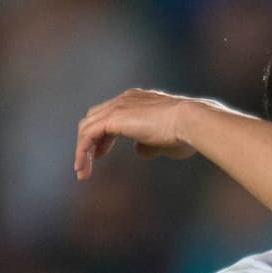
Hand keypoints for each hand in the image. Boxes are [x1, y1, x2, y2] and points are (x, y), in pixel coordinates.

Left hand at [75, 89, 203, 179]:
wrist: (189, 121)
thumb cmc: (184, 134)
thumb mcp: (164, 144)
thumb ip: (149, 146)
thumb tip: (138, 151)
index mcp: (136, 101)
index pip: (109, 115)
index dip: (102, 136)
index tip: (100, 155)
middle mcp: (124, 100)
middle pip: (94, 118)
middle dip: (89, 142)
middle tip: (87, 164)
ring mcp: (118, 106)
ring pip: (88, 126)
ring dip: (82, 150)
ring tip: (82, 172)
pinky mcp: (113, 117)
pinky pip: (88, 134)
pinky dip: (82, 151)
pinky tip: (83, 168)